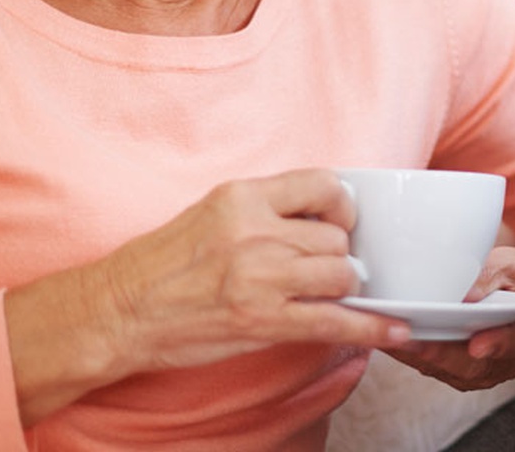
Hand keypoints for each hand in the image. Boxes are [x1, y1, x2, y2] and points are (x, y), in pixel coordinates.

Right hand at [6, 168, 409, 424]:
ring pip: (342, 274)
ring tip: (328, 292)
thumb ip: (265, 208)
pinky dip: (370, 328)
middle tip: (324, 267)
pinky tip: (394, 330)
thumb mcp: (212, 211)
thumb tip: (321, 215)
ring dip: (343, 287)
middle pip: (336, 237)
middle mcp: (255, 231)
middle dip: (340, 254)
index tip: (339, 221)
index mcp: (242, 196)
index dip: (342, 205)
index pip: (323, 184)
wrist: (119, 311)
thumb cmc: (162, 263)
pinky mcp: (262, 320)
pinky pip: (334, 321)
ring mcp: (260, 277)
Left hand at [380, 245, 514, 390]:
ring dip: (420, 357)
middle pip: (473, 364)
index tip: (476, 346)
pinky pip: (440, 369)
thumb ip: (492, 276)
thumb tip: (464, 292)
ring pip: (452, 371)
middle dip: (438, 354)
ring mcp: (489, 371)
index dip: (496, 345)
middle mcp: (511, 359)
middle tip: (408, 339)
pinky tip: (392, 340)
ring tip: (389, 337)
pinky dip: (417, 356)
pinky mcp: (466, 373)